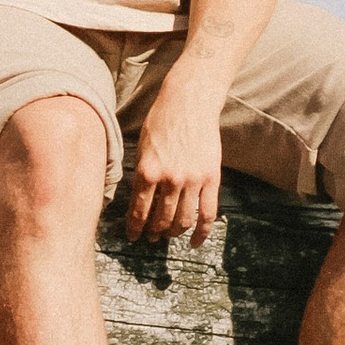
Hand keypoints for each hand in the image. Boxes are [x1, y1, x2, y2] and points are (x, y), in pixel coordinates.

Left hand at [125, 75, 225, 244]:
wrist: (190, 102)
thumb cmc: (161, 121)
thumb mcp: (142, 147)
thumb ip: (141, 174)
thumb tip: (138, 200)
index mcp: (147, 171)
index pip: (138, 211)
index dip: (134, 228)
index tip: (132, 237)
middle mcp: (169, 179)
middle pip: (160, 219)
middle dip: (153, 232)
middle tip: (151, 237)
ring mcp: (192, 180)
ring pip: (183, 220)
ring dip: (173, 232)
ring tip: (168, 235)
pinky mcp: (211, 179)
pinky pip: (207, 213)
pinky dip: (201, 232)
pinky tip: (194, 242)